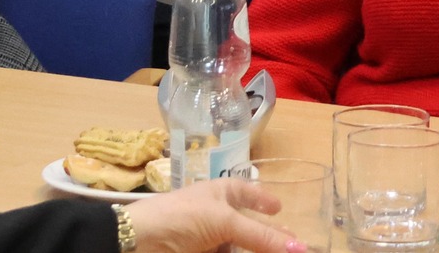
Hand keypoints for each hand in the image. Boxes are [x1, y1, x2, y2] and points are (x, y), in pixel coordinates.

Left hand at [124, 179, 304, 252]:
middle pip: (247, 227)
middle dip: (269, 237)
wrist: (137, 243)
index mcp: (219, 193)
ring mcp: (206, 239)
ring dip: (258, 251)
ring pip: (238, 246)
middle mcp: (214, 214)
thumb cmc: (182, 217)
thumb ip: (262, 236)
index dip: (262, 199)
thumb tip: (300, 248)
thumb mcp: (225, 221)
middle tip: (292, 248)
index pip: (246, 193)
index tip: (279, 208)